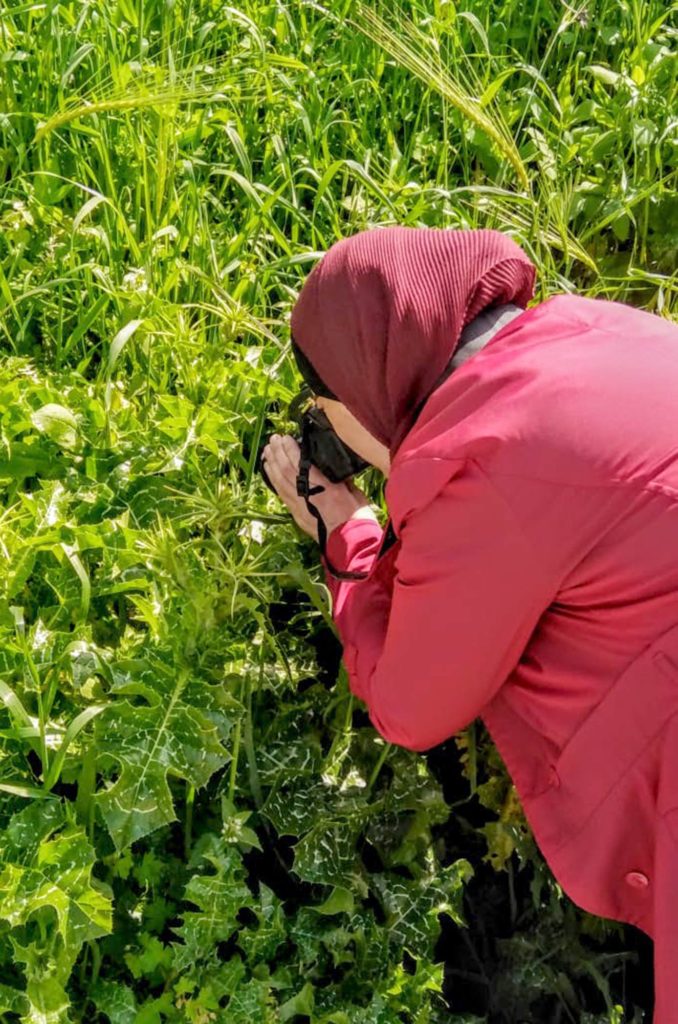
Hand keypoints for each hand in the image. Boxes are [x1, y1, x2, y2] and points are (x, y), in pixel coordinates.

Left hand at [262, 434, 377, 542]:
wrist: (351, 546)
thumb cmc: (358, 520)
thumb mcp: (356, 493)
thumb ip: (342, 480)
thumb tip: (335, 468)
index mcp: (325, 489)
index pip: (301, 466)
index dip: (290, 450)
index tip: (285, 438)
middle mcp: (308, 497)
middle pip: (286, 471)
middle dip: (278, 453)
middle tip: (273, 439)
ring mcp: (299, 507)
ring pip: (280, 482)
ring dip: (272, 465)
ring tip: (267, 450)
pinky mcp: (297, 515)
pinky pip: (281, 494)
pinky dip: (273, 480)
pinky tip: (269, 471)